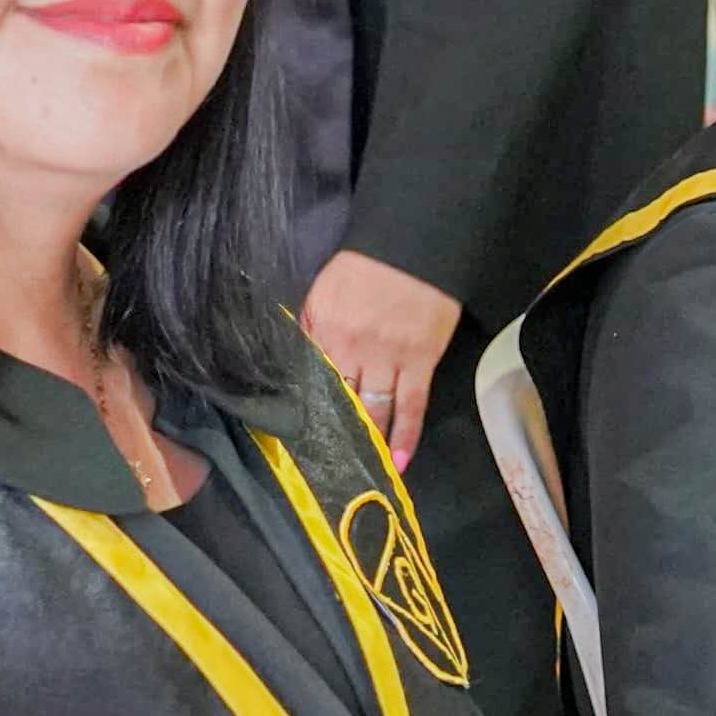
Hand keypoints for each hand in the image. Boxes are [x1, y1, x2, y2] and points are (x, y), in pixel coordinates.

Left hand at [300, 249, 465, 464]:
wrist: (412, 246)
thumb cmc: (364, 267)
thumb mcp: (322, 292)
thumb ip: (309, 327)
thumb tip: (295, 360)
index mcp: (322, 330)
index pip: (308, 379)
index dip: (304, 410)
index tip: (298, 438)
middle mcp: (351, 350)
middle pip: (338, 400)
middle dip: (334, 433)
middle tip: (329, 465)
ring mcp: (388, 359)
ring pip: (374, 410)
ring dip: (368, 441)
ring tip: (363, 469)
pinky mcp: (419, 363)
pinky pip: (412, 406)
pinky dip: (406, 435)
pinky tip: (399, 460)